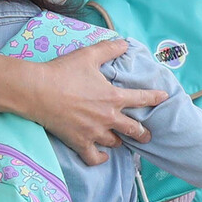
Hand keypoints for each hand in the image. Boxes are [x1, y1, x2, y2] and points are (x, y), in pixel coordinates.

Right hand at [34, 40, 168, 164]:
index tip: (164, 98)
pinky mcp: (79, 142)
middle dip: (143, 133)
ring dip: (119, 141)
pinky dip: (100, 158)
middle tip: (148, 135)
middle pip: (133, 129)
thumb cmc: (63, 72)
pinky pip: (94, 158)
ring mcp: (94, 132)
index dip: (154, 98)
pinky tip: (103, 156)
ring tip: (121, 141)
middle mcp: (108, 117)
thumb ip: (109, 49)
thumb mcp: (88, 55)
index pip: (142, 99)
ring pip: (115, 142)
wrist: (37, 91)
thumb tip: (124, 43)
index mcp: (114, 97)